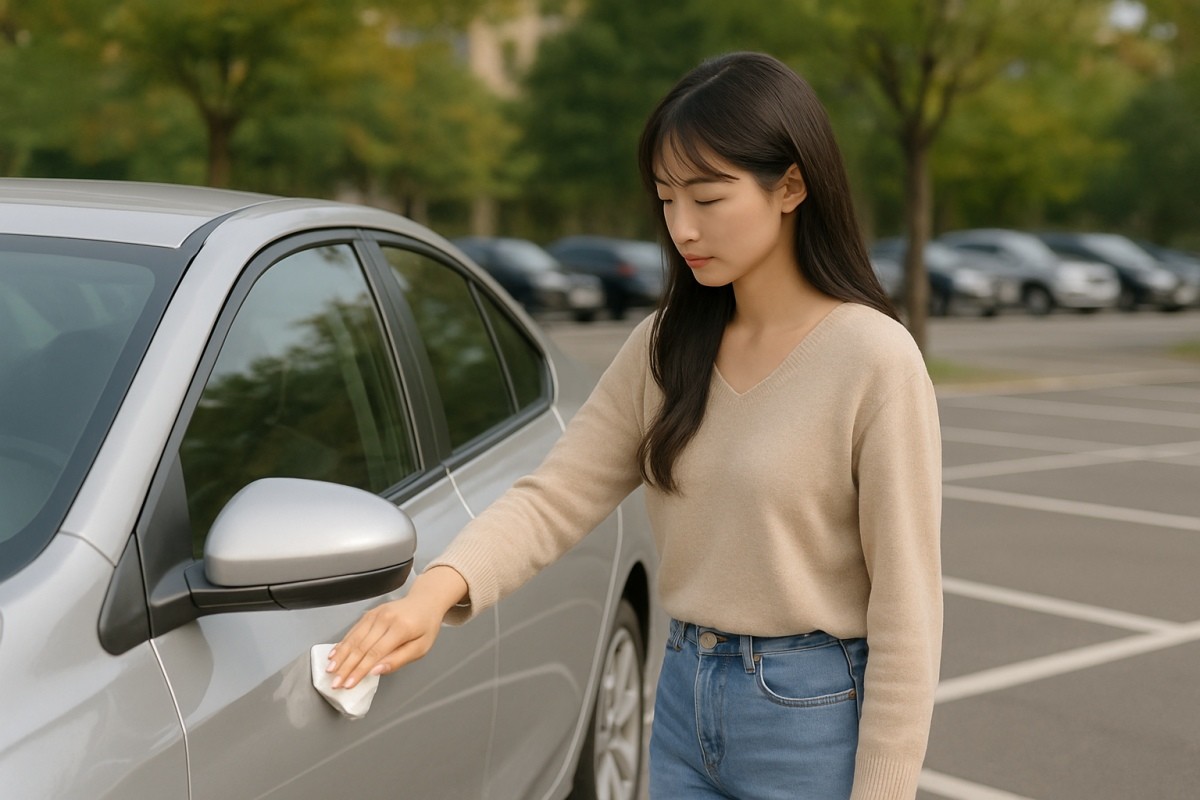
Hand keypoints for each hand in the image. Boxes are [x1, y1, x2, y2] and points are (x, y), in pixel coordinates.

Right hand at [326, 566, 467, 688]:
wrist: (425, 601)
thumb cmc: (425, 627)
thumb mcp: (421, 647)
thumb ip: (399, 660)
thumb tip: (376, 671)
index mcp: (400, 628)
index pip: (375, 653)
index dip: (360, 670)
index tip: (348, 684)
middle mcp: (385, 619)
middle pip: (361, 647)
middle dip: (346, 667)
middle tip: (335, 683)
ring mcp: (376, 614)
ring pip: (353, 638)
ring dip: (340, 656)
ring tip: (330, 671)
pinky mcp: (370, 613)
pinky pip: (353, 630)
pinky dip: (343, 643)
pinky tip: (334, 654)